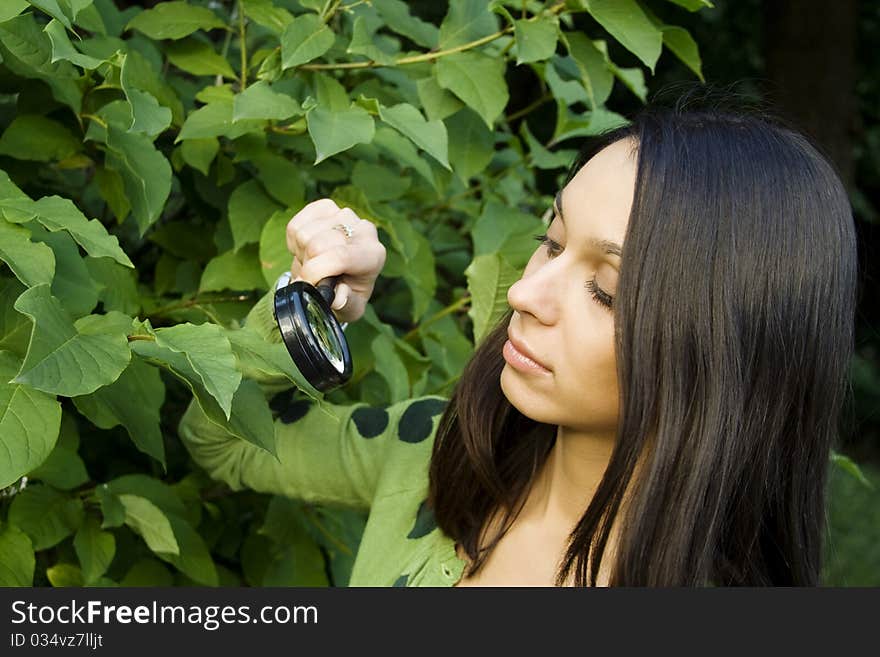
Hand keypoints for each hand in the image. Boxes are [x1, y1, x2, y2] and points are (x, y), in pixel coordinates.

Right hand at [285, 198, 385, 323]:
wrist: (343, 276)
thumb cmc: (347, 293)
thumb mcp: (350, 308)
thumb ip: (346, 304)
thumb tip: (338, 297)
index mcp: (373, 255)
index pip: (341, 256)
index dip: (316, 272)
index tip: (306, 285)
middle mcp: (364, 230)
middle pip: (318, 245)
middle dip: (308, 266)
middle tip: (312, 277)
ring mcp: (345, 215)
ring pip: (304, 234)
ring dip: (301, 254)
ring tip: (312, 264)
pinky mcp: (326, 207)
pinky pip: (296, 225)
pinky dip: (294, 242)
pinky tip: (307, 250)